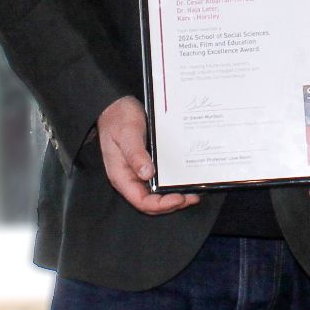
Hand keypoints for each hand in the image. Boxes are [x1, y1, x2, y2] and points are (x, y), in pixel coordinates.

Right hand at [94, 97, 201, 215]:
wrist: (116, 104)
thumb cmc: (118, 118)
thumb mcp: (127, 134)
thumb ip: (135, 154)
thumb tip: (147, 173)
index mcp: (122, 176)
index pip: (141, 201)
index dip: (161, 205)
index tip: (180, 198)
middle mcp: (130, 178)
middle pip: (152, 202)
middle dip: (173, 204)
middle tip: (193, 196)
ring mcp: (138, 172)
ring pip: (157, 194)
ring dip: (175, 196)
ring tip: (194, 192)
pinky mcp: (147, 164)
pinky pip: (160, 180)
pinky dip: (173, 183)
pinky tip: (186, 178)